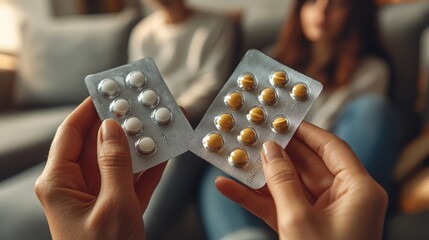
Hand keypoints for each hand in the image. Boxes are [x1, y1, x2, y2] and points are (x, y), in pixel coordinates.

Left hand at [35, 98, 165, 239]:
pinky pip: (132, 180)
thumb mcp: (113, 205)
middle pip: (97, 144)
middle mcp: (76, 186)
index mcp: (60, 183)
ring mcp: (98, 197)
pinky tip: (164, 152)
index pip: (72, 134)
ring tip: (158, 124)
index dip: (90, 109)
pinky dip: (148, 168)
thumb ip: (114, 163)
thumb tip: (113, 126)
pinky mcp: (117, 207)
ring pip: (118, 160)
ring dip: (139, 145)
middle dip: (121, 125)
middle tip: (141, 105)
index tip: (108, 91)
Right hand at [216, 122, 387, 239]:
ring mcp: (322, 214)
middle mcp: (343, 199)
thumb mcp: (299, 220)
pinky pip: (277, 206)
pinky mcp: (303, 228)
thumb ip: (282, 180)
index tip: (282, 117)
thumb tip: (269, 150)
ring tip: (235, 156)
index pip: (330, 147)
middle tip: (253, 133)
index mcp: (358, 190)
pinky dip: (255, 198)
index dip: (305, 130)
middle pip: (306, 164)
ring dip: (260, 174)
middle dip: (276, 151)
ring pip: (288, 185)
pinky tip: (229, 187)